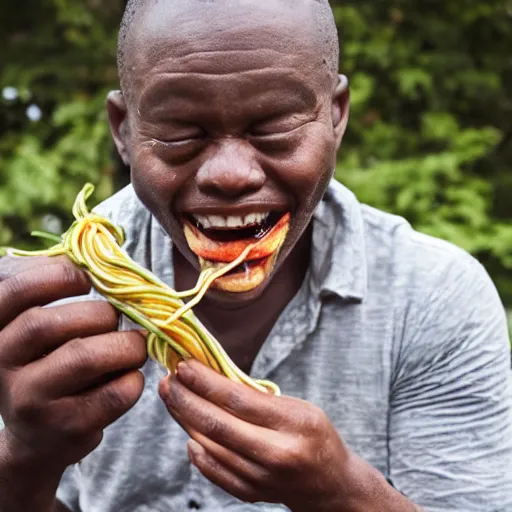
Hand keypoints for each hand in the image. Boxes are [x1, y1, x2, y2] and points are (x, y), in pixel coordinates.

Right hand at [0, 260, 146, 469]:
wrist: (43, 436)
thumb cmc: (50, 366)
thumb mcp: (40, 330)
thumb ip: (54, 292)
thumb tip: (96, 256)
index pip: (11, 293)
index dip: (54, 276)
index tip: (87, 279)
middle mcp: (1, 368)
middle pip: (47, 324)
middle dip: (99, 314)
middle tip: (118, 319)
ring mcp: (30, 402)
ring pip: (82, 357)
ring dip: (124, 345)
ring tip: (134, 346)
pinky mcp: (66, 428)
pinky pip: (113, 392)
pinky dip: (133, 379)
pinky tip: (131, 376)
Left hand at [159, 359, 361, 511]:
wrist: (330, 484)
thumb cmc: (314, 435)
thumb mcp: (298, 407)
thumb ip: (259, 398)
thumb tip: (213, 378)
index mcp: (293, 424)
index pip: (238, 400)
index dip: (206, 382)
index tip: (184, 366)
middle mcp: (276, 454)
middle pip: (217, 424)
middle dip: (186, 400)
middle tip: (168, 381)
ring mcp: (261, 478)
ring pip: (210, 447)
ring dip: (185, 421)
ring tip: (172, 398)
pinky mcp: (251, 494)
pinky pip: (214, 472)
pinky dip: (197, 452)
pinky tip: (187, 434)